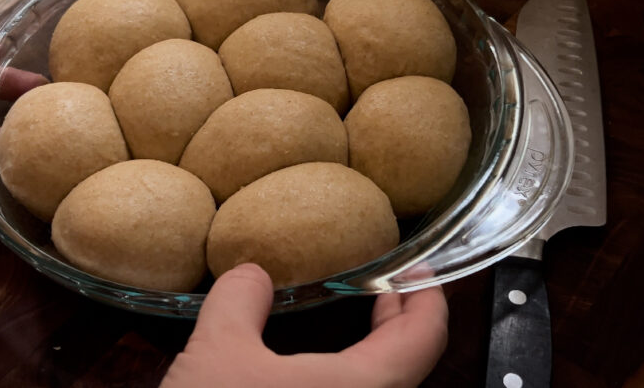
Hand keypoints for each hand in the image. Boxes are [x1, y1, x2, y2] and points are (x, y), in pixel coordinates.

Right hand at [161, 264, 448, 387]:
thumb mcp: (216, 351)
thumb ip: (240, 299)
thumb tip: (252, 274)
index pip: (426, 337)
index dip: (427, 295)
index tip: (415, 268)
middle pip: (411, 363)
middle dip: (402, 318)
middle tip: (386, 285)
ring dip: (378, 352)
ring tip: (362, 320)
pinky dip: (356, 380)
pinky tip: (322, 370)